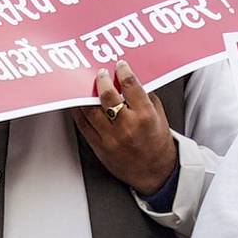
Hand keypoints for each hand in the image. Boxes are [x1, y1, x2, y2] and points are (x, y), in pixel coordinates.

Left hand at [72, 67, 178, 196]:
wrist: (155, 172)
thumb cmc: (157, 143)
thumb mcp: (158, 115)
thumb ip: (145, 97)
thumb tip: (130, 80)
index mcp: (145, 116)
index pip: (130, 86)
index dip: (123, 71)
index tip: (119, 65)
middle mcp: (127, 126)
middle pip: (107, 96)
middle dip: (101, 80)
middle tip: (100, 73)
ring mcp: (111, 138)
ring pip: (90, 111)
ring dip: (86, 95)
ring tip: (87, 86)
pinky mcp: (99, 147)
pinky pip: (84, 126)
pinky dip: (79, 112)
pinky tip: (79, 104)